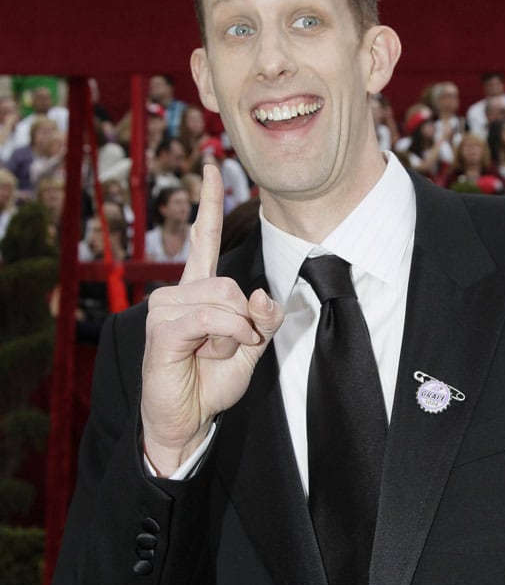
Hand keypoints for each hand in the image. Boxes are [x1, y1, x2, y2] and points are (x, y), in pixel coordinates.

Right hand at [141, 164, 282, 474]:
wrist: (187, 419)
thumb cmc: (212, 381)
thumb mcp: (251, 348)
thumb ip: (263, 319)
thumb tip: (262, 294)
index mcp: (198, 291)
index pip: (204, 237)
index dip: (209, 202)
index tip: (212, 165)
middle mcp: (177, 292)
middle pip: (230, 282)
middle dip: (245, 321)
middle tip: (231, 348)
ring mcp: (164, 308)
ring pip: (224, 299)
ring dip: (235, 335)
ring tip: (213, 356)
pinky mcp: (161, 329)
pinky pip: (210, 317)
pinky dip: (227, 335)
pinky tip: (214, 353)